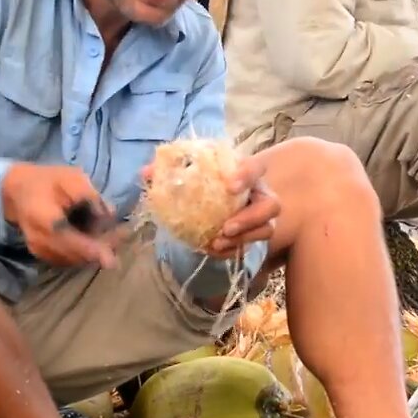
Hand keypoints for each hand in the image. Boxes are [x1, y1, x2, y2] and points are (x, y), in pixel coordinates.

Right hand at [1, 163, 123, 267]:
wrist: (17, 190)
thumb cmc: (48, 181)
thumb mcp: (72, 178)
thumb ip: (91, 197)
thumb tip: (111, 216)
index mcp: (45, 222)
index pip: (72, 243)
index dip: (94, 252)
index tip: (113, 260)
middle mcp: (41, 242)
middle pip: (77, 255)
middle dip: (101, 249)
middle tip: (123, 237)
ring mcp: (41, 252)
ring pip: (75, 260)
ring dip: (95, 251)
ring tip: (115, 236)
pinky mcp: (45, 255)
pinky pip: (70, 259)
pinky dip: (85, 252)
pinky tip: (98, 239)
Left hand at [140, 154, 280, 258]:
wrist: (218, 194)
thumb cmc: (204, 178)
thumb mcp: (189, 170)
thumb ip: (170, 169)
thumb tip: (146, 173)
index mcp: (246, 172)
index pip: (257, 167)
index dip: (247, 175)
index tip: (229, 185)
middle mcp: (259, 194)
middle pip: (272, 206)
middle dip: (250, 218)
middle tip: (226, 226)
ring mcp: (260, 217)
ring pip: (266, 230)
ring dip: (243, 238)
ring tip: (217, 242)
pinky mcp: (252, 235)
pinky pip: (250, 246)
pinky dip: (231, 250)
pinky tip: (212, 250)